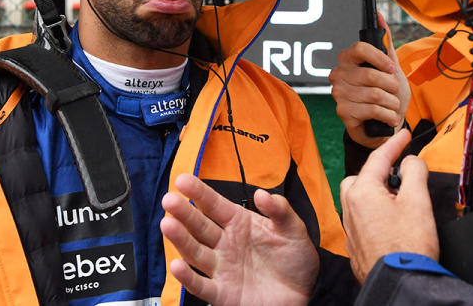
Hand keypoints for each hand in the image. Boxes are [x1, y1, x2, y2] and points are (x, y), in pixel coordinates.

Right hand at [160, 174, 317, 305]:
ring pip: (195, 252)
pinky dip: (188, 278)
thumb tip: (262, 194)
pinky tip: (177, 266)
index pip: (214, 204)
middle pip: (199, 226)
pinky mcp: (223, 293)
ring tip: (168, 224)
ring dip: (181, 239)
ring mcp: (221, 268)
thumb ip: (280, 210)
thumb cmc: (295, 258)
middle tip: (169, 200)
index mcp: (238, 223)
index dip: (198, 192)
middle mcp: (225, 243)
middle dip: (183, 213)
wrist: (304, 292)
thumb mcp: (293, 229)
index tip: (182, 180)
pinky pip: (202, 286)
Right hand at [329, 13, 410, 147]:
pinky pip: (372, 110)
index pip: (360, 48)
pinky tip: (388, 118)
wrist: (383, 125)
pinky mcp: (343, 113)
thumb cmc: (385, 95)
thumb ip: (385, 43)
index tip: (391, 68)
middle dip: (391, 86)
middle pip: (370, 74)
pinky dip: (388, 115)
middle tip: (394, 93)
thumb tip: (380, 16)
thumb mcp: (389, 67)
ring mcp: (339, 94)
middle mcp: (338, 75)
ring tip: (393, 107)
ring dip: (392, 103)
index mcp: (347, 60)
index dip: (380, 58)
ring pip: (374, 94)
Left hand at [340, 129, 438, 282]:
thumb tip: (411, 161)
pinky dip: (375, 213)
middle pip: (362, 177)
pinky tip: (392, 222)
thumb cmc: (407, 246)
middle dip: (380, 172)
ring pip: (360, 198)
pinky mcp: (356, 245)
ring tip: (400, 201)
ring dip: (377, 193)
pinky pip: (362, 218)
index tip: (403, 134)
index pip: (378, 158)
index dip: (394, 143)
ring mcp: (351, 228)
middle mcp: (350, 207)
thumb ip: (414, 172)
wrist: (399, 282)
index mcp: (362, 192)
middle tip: (401, 175)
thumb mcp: (418, 200)